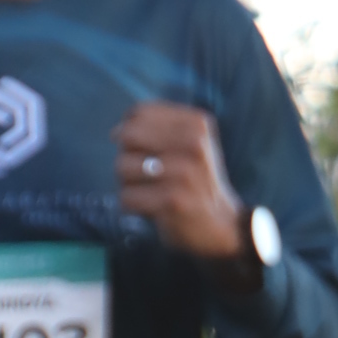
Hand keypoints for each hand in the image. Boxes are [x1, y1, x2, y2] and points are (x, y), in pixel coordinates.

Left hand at [113, 102, 248, 264]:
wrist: (221, 225)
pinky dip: (132, 204)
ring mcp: (184, 173)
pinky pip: (126, 196)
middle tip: (143, 172)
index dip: (128, 129)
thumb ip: (158, 129)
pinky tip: (151, 207)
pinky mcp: (173, 201)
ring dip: (128, 183)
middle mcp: (193, 144)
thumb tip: (116, 131)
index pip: (140, 113)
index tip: (139, 148)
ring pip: (122, 166)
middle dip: (126, 154)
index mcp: (197, 124)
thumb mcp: (190, 145)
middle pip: (128, 136)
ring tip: (150, 190)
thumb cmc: (196, 181)